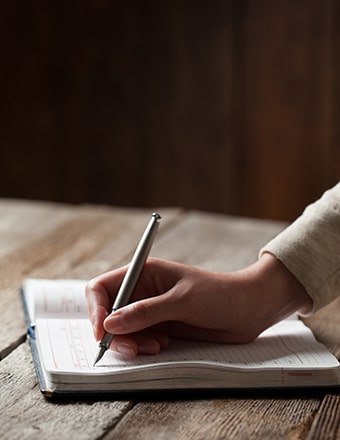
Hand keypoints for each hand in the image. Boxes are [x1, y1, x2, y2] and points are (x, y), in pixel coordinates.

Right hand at [85, 254, 311, 356]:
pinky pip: (138, 340)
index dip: (96, 309)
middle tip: (132, 350)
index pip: (102, 288)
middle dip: (115, 334)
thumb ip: (146, 312)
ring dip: (131, 343)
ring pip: (122, 331)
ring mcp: (150, 311)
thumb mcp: (182, 301)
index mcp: (143, 273)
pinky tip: (162, 346)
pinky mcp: (160, 328)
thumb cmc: (219, 294)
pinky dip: (143, 347)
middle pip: (109, 314)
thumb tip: (110, 323)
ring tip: (156, 347)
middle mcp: (142, 292)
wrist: (249, 309)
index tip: (103, 332)